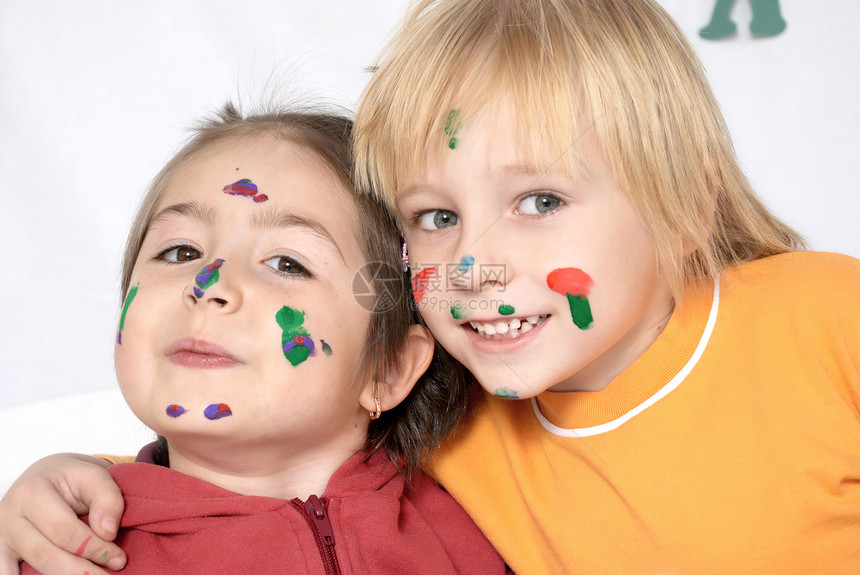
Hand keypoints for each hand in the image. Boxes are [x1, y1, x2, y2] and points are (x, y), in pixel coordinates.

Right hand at [0, 454, 126, 573]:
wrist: (46, 477)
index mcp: (32, 491)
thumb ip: (107, 498)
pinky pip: (8, 573)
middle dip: (81, 570)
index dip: (94, 548)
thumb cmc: (72, 479)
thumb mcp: (94, 476)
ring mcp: (1, 536)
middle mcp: (9, 515)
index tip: (119, 559)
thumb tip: (108, 532)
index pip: (65, 531)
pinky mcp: (0, 552)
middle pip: (45, 555)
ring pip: (32, 568)